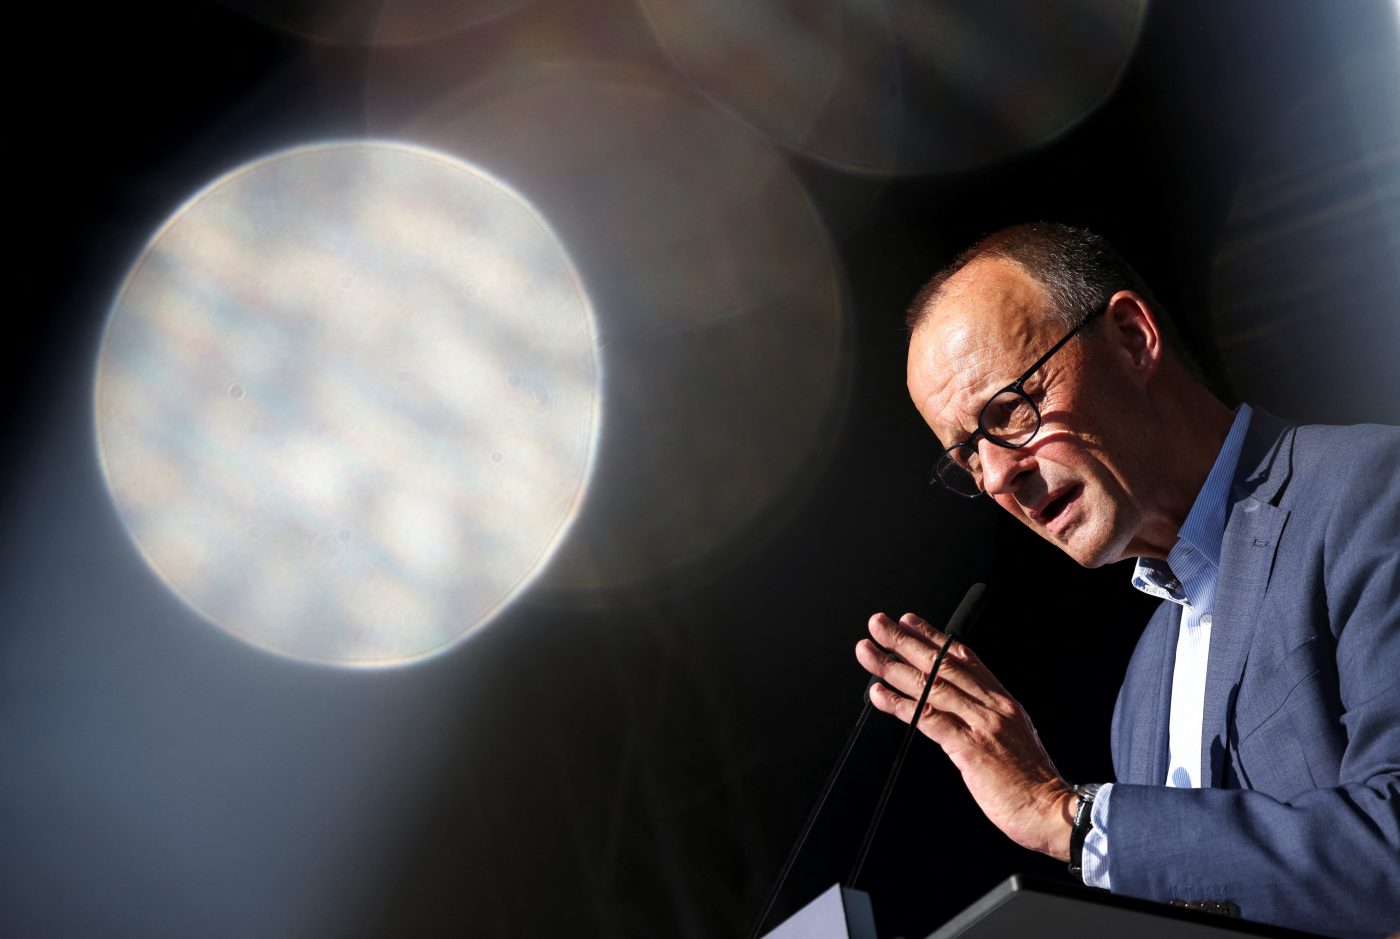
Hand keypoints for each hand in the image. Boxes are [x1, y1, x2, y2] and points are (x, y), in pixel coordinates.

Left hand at [855, 611, 1074, 859]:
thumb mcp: (1013, 737)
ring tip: (868, 653)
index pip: (964, 658)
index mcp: (1003, 702)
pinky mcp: (971, 749)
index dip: (933, 637)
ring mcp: (982, 725)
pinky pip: (929, 718)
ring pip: (932, 685)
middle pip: (943, 664)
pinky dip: (901, 704)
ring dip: (894, 667)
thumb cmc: (1031, 783)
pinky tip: (879, 695)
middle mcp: (993, 706)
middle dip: (906, 641)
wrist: (1054, 812)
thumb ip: (984, 718)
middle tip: (878, 624)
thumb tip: (952, 708)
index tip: (908, 621)